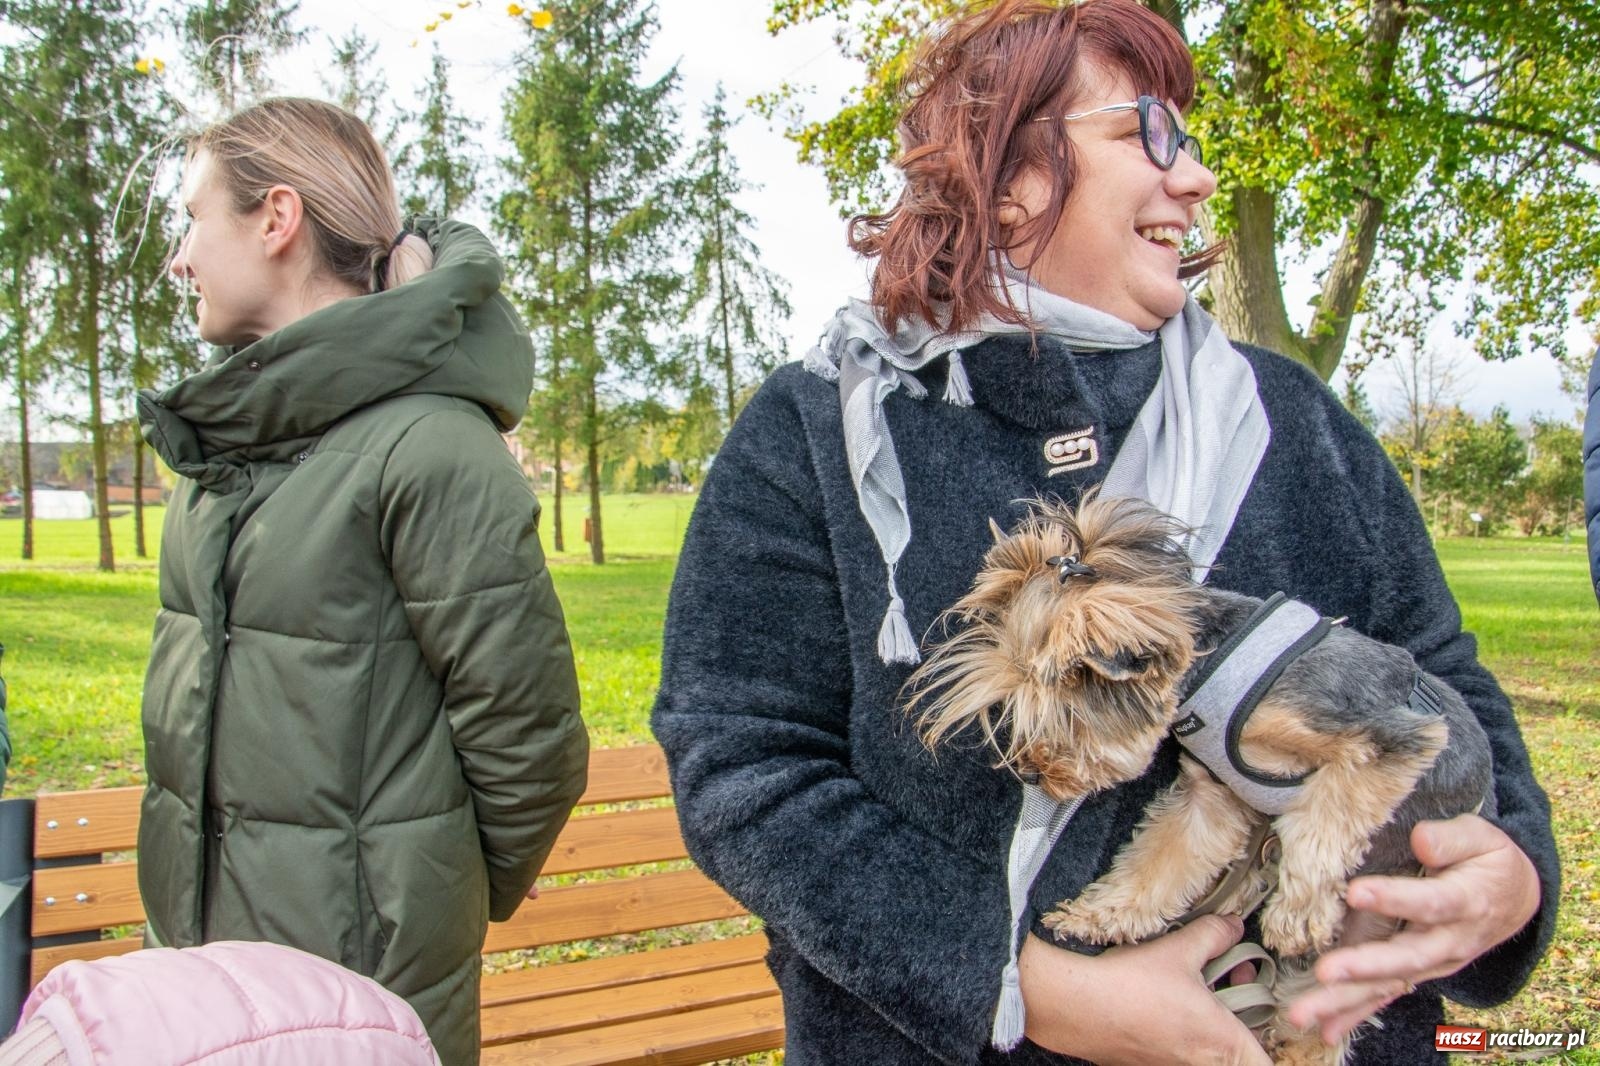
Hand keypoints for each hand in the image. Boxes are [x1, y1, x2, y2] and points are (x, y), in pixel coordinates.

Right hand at [1021, 917, 1271, 1064]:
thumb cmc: (1130, 984)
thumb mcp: (1178, 950)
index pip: (1267, 1064)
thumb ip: (1214, 936)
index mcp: (1221, 1041)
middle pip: (1241, 1056)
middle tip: (1234, 982)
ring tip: (1198, 988)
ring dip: (1213, 1026)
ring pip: (1209, 1054)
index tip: (1271, 1015)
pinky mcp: (1145, 1064)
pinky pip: (1179, 1054)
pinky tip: (1166, 1000)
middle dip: (1244, 1022)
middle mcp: (1201, 1063)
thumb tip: (1235, 925)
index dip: (1275, 1048)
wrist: (1074, 1006)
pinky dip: (1184, 1032)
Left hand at [1288, 814, 1539, 1044]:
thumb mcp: (1483, 838)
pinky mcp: (1417, 972)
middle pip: (1405, 958)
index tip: (1355, 892)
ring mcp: (1432, 963)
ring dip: (1345, 1000)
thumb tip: (1421, 840)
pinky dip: (1355, 1014)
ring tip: (1305, 1012)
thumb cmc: (1489, 862)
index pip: (1429, 903)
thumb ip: (1452, 838)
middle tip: (1325, 973)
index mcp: (1467, 902)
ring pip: (1388, 984)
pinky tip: (1326, 1029)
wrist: (1514, 900)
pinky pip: (1385, 995)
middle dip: (1363, 967)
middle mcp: (1448, 941)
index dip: (1394, 899)